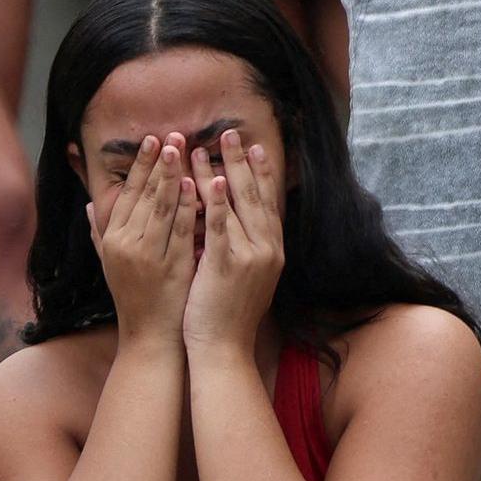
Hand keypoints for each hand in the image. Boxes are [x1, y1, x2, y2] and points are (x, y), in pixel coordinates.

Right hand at [89, 132, 199, 347]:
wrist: (150, 337)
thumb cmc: (133, 299)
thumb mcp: (109, 264)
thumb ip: (99, 233)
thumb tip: (89, 206)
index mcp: (112, 241)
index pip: (128, 194)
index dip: (140, 166)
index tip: (152, 141)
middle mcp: (126, 245)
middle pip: (143, 195)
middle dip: (158, 162)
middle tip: (171, 134)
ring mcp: (148, 256)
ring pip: (161, 207)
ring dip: (172, 175)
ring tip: (183, 148)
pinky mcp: (171, 266)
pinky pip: (180, 229)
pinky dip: (187, 205)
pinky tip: (197, 184)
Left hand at [185, 130, 283, 353]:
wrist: (224, 349)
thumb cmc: (226, 316)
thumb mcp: (244, 278)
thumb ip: (242, 249)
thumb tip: (232, 226)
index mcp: (271, 251)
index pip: (267, 203)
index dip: (261, 173)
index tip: (254, 147)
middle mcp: (268, 249)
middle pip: (256, 195)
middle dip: (243, 161)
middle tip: (232, 132)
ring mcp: (252, 256)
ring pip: (238, 205)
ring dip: (223, 171)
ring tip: (209, 146)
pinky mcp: (230, 264)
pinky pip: (223, 226)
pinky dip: (218, 202)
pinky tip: (212, 180)